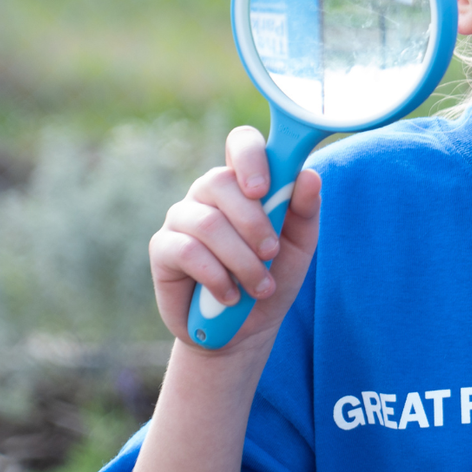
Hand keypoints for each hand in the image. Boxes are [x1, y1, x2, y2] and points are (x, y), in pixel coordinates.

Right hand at [148, 125, 320, 352]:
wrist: (244, 329)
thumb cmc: (273, 277)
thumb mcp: (299, 246)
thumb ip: (305, 211)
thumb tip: (308, 175)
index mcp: (245, 182)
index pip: (242, 142)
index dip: (251, 156)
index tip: (264, 189)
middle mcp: (209, 192)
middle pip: (221, 181)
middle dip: (253, 222)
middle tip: (271, 253)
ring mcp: (181, 217)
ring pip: (208, 222)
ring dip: (241, 259)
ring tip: (259, 286)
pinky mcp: (162, 248)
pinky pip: (188, 252)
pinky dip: (218, 277)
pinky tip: (230, 295)